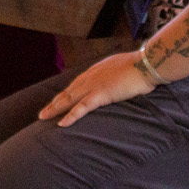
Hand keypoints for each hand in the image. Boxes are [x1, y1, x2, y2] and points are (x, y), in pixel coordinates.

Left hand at [38, 52, 154, 126]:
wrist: (147, 64)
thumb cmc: (140, 66)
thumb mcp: (123, 69)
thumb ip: (115, 75)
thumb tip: (116, 80)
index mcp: (96, 70)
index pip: (76, 84)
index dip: (65, 94)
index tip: (56, 101)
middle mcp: (91, 77)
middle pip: (68, 92)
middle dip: (54, 103)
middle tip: (42, 113)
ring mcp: (94, 85)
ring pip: (69, 99)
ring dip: (55, 108)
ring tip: (43, 117)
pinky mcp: (101, 94)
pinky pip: (82, 107)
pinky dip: (70, 116)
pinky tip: (61, 123)